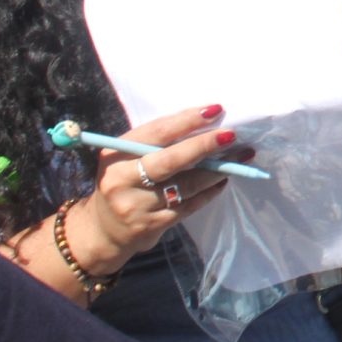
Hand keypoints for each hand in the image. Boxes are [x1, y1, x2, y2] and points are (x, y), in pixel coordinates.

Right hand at [74, 104, 251, 270]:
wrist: (103, 231)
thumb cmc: (125, 182)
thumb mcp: (127, 158)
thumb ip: (155, 143)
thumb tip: (205, 123)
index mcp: (115, 155)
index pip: (156, 133)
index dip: (187, 120)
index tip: (216, 110)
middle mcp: (122, 180)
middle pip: (170, 160)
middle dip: (204, 145)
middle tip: (232, 135)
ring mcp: (136, 206)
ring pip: (186, 184)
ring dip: (216, 170)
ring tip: (238, 157)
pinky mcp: (151, 226)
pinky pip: (189, 205)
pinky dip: (209, 192)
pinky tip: (222, 181)